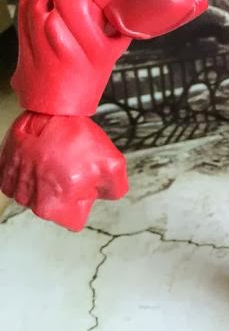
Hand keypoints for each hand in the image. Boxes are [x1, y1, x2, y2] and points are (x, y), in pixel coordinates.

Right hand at [0, 112, 127, 230]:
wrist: (52, 109)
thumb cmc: (78, 137)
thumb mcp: (113, 165)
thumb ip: (115, 191)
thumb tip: (106, 196)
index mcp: (52, 206)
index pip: (74, 221)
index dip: (85, 200)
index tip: (85, 183)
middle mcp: (28, 200)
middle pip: (57, 206)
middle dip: (67, 190)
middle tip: (72, 166)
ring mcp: (14, 185)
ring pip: (39, 194)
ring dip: (48, 179)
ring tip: (57, 157)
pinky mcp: (4, 170)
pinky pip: (22, 181)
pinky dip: (32, 170)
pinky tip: (42, 156)